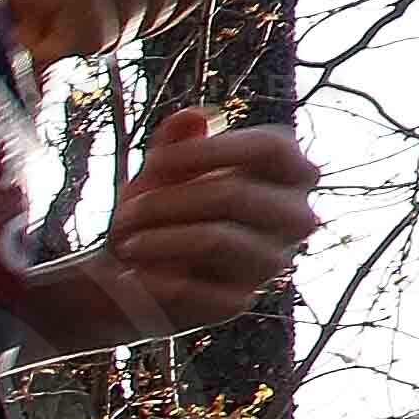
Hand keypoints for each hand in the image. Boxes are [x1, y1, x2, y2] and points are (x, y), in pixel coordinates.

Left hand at [46, 111, 321, 338]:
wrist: (131, 269)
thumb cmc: (160, 206)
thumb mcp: (162, 168)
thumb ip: (176, 140)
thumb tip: (193, 117)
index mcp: (290, 173)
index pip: (271, 148)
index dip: (209, 150)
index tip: (156, 160)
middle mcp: (294, 218)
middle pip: (236, 194)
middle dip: (167, 200)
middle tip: (125, 212)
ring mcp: (272, 262)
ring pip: (215, 240)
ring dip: (156, 239)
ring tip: (124, 242)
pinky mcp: (238, 301)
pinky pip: (194, 288)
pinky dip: (150, 279)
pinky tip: (128, 276)